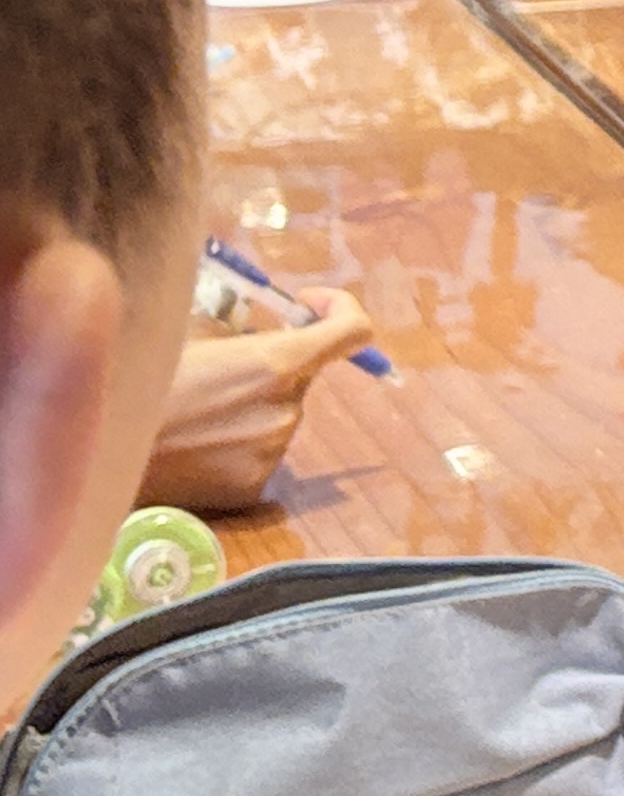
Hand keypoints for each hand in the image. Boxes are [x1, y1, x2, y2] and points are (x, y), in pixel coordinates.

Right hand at [140, 291, 373, 512]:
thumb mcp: (195, 337)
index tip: (310, 306)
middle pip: (303, 378)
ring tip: (197, 415)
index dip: (342, 311)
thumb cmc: (144, 381)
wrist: (98, 452)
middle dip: (276, 369)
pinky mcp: (254, 489)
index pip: (353, 332)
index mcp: (279, 364)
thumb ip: (244, 332)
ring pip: (278, 418)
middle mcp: (288, 410)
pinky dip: (238, 447)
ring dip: (253, 410)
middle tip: (221, 374)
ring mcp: (274, 453)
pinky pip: (259, 456)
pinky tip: (195, 448)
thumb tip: (271, 325)